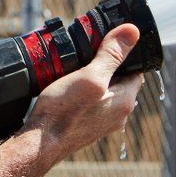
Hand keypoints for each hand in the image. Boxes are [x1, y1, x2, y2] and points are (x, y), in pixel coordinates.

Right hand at [25, 24, 143, 166]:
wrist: (39, 145)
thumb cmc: (63, 113)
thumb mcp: (89, 77)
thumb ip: (111, 55)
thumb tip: (133, 32)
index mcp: (125, 101)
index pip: (135, 69)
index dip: (123, 53)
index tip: (106, 42)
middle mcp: (118, 114)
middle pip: (119, 79)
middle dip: (106, 64)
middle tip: (86, 52)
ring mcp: (101, 122)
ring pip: (104, 90)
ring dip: (93, 78)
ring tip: (74, 68)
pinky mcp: (86, 126)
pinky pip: (91, 102)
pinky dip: (83, 92)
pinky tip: (67, 88)